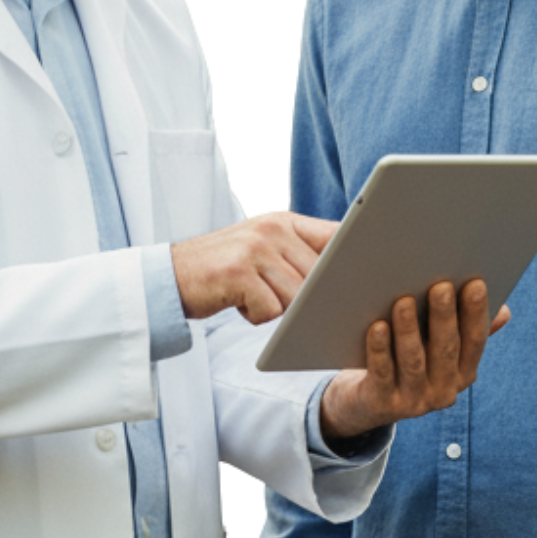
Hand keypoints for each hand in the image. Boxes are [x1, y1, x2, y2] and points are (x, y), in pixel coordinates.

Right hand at [171, 209, 341, 322]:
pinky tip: (238, 302)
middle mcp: (271, 228)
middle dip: (308, 298)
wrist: (169, 277)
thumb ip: (296, 253)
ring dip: (277, 308)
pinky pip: (271, 309)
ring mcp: (254, 249)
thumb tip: (344, 277)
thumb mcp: (261, 249)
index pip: (334, 236)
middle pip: (318, 275)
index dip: (352, 258)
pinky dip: (256, 316)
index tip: (367, 275)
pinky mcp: (238, 273)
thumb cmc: (223, 271)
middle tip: (280, 299)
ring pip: (296, 295)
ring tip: (252, 296)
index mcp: (282, 221)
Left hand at [320, 280, 510, 440]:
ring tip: (404, 301)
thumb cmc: (408, 362)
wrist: (367, 404)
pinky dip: (380, 349)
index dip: (477, 313)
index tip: (476, 283)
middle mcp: (444, 391)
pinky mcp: (384, 404)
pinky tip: (377, 326)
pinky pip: (382, 373)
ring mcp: (414, 401)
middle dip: (444, 316)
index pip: (475, 340)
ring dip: (409, 330)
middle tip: (440, 286)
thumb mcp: (438, 349)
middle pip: (445, 349)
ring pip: (413, 361)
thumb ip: (466, 329)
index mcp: (464, 373)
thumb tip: (504, 311)